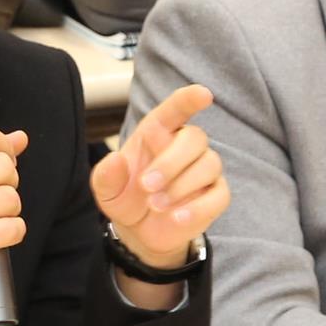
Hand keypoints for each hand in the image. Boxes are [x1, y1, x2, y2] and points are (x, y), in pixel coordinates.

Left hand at [91, 82, 227, 275]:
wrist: (140, 231)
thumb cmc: (126, 197)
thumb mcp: (106, 189)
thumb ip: (106, 175)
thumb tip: (115, 160)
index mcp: (158, 132)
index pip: (177, 108)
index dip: (190, 99)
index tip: (203, 94)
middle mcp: (184, 146)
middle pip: (195, 138)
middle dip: (171, 162)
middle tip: (146, 186)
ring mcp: (204, 169)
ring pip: (209, 165)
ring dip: (181, 186)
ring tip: (155, 205)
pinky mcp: (216, 195)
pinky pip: (219, 195)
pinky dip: (198, 208)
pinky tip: (177, 218)